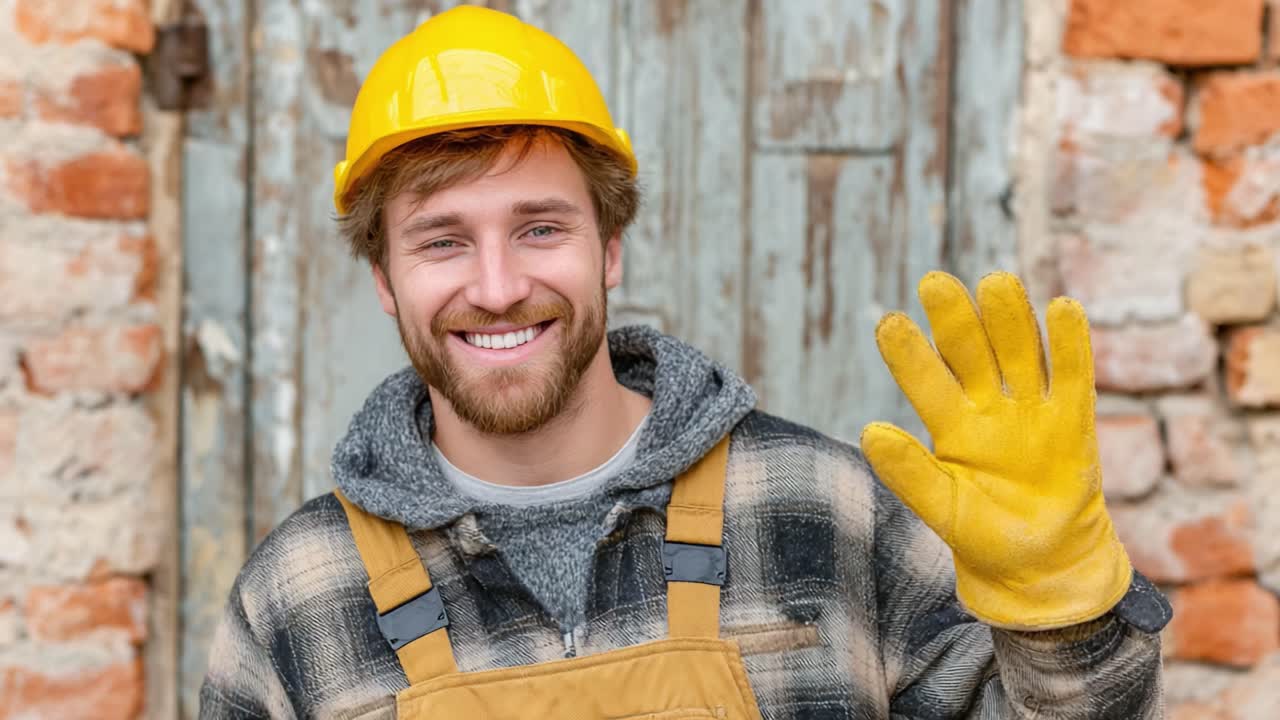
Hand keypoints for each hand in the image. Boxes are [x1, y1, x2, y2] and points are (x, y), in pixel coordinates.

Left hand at [860, 271, 1130, 629]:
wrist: (1042, 564)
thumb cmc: (983, 534)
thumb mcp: (943, 511)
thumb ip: (910, 474)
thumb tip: (869, 430)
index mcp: (950, 427)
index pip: (926, 382)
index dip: (910, 355)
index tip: (888, 323)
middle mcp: (987, 408)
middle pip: (971, 354)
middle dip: (956, 320)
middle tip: (934, 283)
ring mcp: (1031, 410)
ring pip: (1018, 354)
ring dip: (1008, 320)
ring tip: (994, 283)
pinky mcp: (1073, 421)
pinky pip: (1072, 377)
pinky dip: (1070, 345)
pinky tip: (1062, 308)